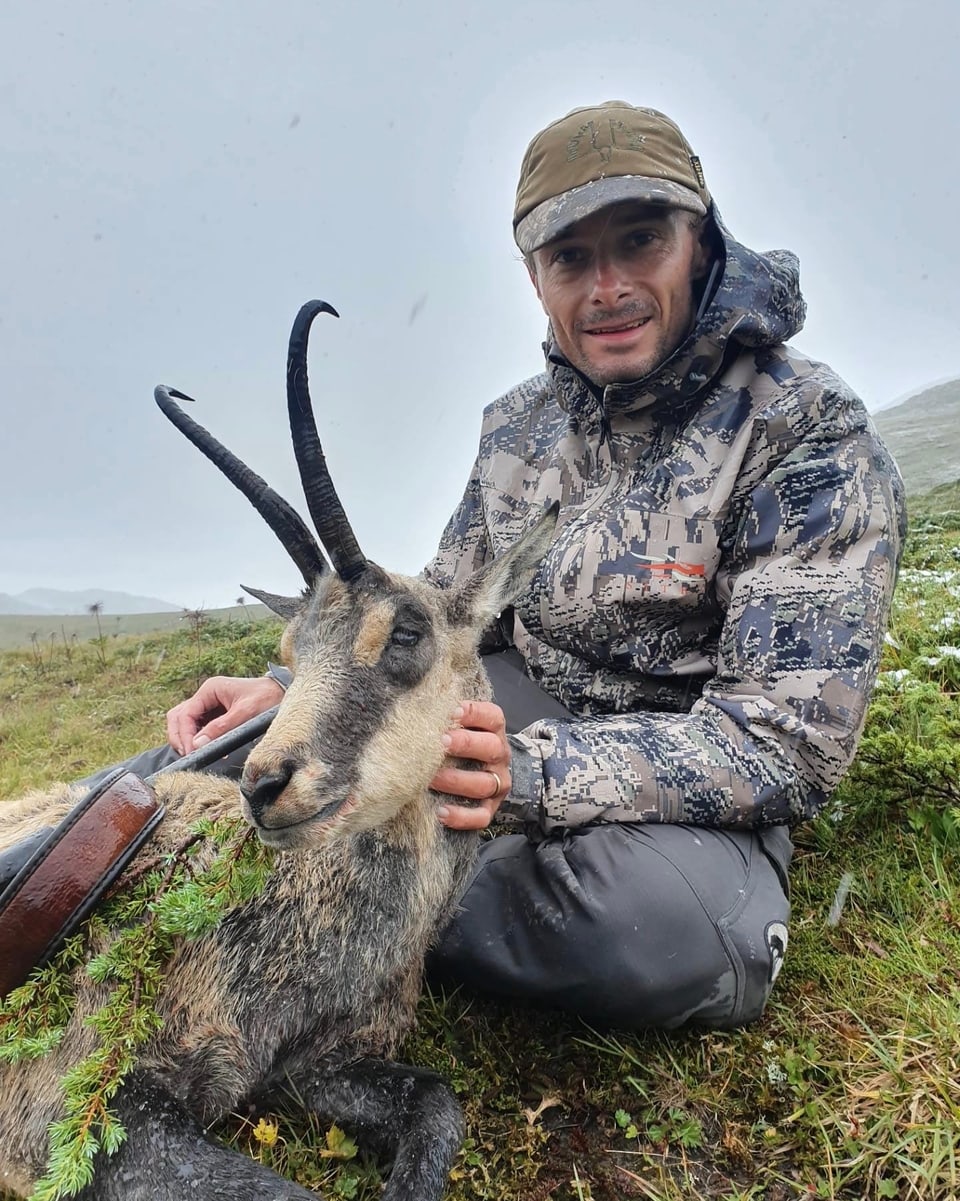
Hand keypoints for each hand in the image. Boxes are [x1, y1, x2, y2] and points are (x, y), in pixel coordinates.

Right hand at [166, 676, 284, 755]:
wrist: (282, 693)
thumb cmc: (267, 698)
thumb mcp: (246, 712)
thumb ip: (222, 727)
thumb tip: (198, 744)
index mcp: (210, 689)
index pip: (184, 713)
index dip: (184, 735)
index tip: (191, 752)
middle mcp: (206, 696)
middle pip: (178, 717)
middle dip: (180, 737)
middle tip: (188, 755)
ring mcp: (209, 705)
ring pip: (184, 723)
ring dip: (186, 739)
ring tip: (195, 754)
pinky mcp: (215, 715)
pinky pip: (198, 727)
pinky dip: (198, 739)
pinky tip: (206, 750)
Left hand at [432, 700, 510, 830]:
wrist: (487, 771)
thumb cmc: (463, 743)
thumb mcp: (461, 725)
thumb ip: (447, 715)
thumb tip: (419, 703)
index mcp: (494, 730)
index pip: (492, 717)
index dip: (474, 713)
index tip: (452, 712)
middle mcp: (499, 755)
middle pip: (491, 747)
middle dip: (465, 744)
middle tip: (441, 742)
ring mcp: (497, 783)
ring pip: (483, 783)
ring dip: (456, 780)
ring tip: (431, 779)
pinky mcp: (490, 807)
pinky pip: (481, 816)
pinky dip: (462, 816)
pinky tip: (441, 811)